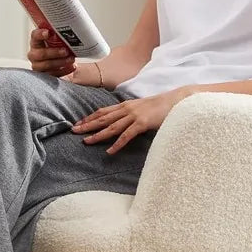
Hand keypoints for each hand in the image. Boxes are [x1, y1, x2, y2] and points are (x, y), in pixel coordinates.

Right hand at [27, 26, 74, 76]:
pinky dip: (64, 70)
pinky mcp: (44, 75)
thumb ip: (59, 36)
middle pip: (40, 54)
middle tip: (66, 51)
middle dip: (54, 52)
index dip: (40, 34)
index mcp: (36, 42)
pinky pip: (53, 74)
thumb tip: (72, 27)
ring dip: (60, 62)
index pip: (34, 36)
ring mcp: (38, 65)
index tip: (48, 33)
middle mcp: (34, 54)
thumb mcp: (57, 40)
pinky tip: (72, 67)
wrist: (60, 63)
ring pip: (46, 65)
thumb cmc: (58, 48)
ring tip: (71, 59)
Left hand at [71, 87, 193, 154]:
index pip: (103, 112)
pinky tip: (109, 151)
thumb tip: (123, 122)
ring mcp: (134, 116)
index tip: (78, 123)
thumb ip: (131, 114)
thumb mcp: (142, 108)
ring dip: (98, 135)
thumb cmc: (161, 106)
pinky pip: (127, 135)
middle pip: (103, 118)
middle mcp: (127, 109)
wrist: (177, 100)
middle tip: (74, 131)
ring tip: (86, 142)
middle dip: (87, 125)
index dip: (89, 117)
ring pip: (111, 127)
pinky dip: (117, 144)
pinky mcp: (142, 123)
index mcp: (126, 105)